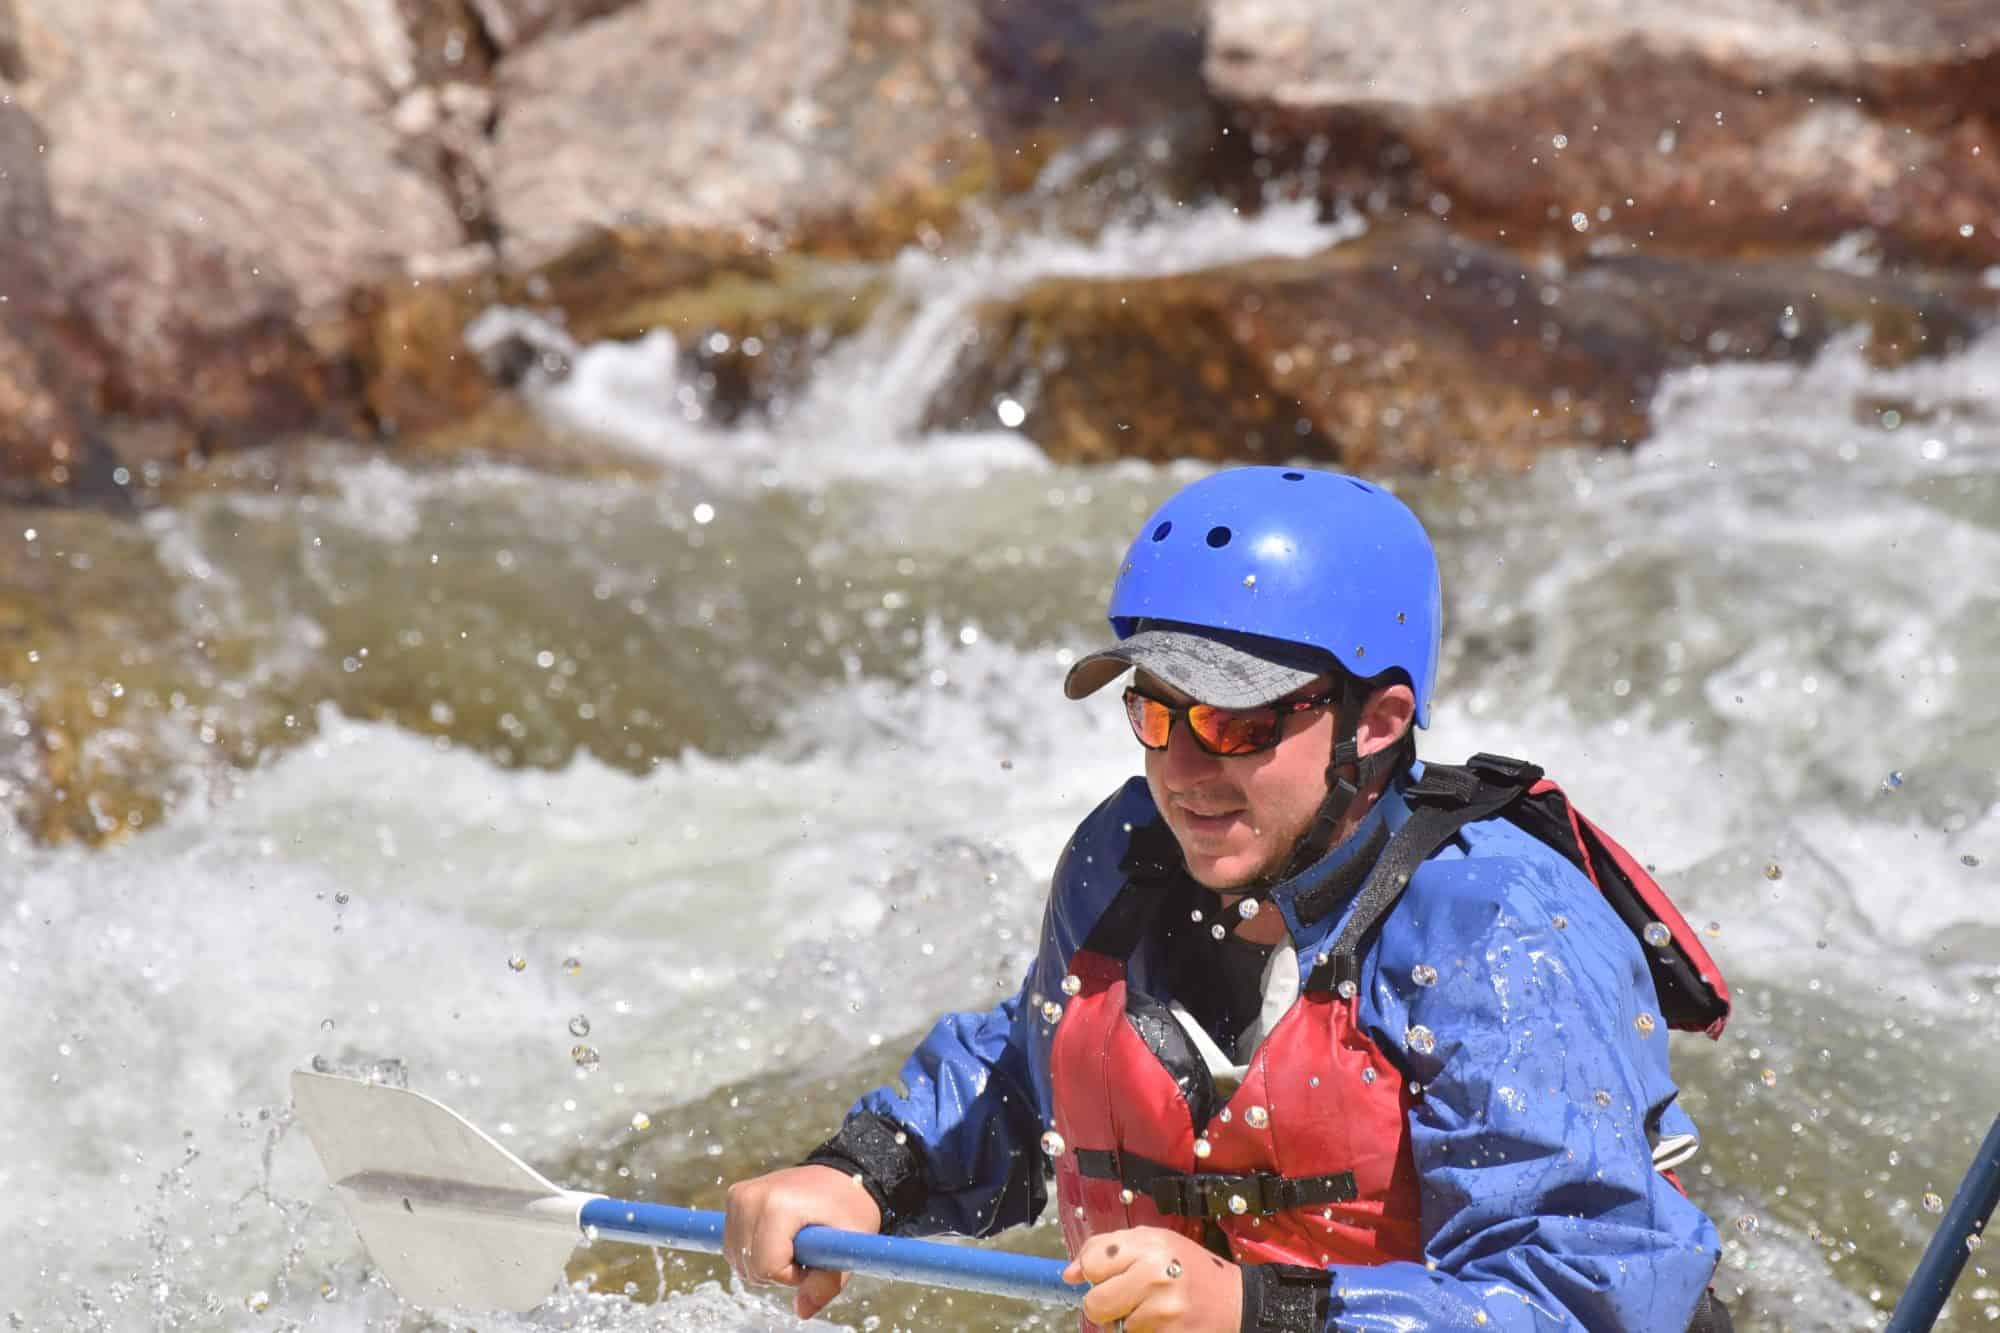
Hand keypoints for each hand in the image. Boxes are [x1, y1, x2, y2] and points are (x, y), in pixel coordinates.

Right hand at [722, 1164, 883, 1318]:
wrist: (841, 1177)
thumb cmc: (848, 1210)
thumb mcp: (848, 1248)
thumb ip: (826, 1284)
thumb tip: (801, 1310)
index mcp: (777, 1205)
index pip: (767, 1267)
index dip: (792, 1274)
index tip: (813, 1255)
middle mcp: (751, 1197)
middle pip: (750, 1266)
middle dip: (779, 1269)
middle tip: (806, 1247)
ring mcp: (739, 1196)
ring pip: (738, 1259)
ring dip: (765, 1261)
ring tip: (793, 1239)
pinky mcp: (735, 1197)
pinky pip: (734, 1245)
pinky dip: (755, 1250)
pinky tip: (777, 1235)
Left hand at [1062, 1226, 1240, 1331]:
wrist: (1236, 1301)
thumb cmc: (1190, 1268)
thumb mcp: (1154, 1242)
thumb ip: (1107, 1249)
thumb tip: (1068, 1274)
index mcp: (1150, 1245)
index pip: (1092, 1263)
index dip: (1094, 1273)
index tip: (1106, 1276)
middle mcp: (1156, 1276)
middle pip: (1094, 1304)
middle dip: (1104, 1306)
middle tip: (1126, 1299)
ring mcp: (1164, 1312)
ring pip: (1116, 1328)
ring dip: (1129, 1322)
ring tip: (1155, 1309)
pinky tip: (1164, 1324)